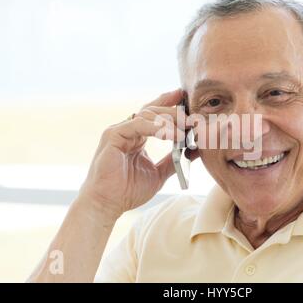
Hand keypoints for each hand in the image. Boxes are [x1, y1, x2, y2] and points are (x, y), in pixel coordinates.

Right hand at [77, 89, 197, 222]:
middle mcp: (127, 130)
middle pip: (152, 111)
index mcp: (137, 136)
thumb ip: (174, 160)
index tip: (185, 98)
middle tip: (192, 116)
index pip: (154, 115)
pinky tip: (172, 135)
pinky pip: (138, 125)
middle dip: (173, 111)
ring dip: (169, 120)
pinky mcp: (113, 136)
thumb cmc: (128, 191)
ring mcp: (119, 131)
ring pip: (146, 114)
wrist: (107, 205)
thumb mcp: (159, 173)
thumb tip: (196, 151)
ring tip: (186, 127)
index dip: (168, 103)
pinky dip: (157, 128)